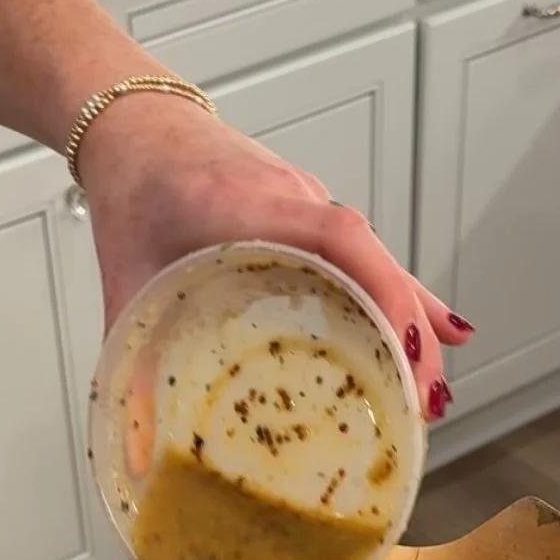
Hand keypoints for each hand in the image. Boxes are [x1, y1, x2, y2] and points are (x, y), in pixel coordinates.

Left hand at [77, 93, 472, 420]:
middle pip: (375, 260)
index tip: (407, 349)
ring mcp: (309, 204)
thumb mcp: (122, 272)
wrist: (135, 120)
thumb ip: (126, 350)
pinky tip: (438, 332)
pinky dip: (402, 295)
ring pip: (380, 261)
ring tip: (433, 390)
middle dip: (411, 333)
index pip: (339, 238)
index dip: (382, 291)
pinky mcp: (312, 214)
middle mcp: (292, 199)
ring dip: (412, 322)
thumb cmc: (131, 187)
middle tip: (424, 402)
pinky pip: (369, 256)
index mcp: (247, 205)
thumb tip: (129, 440)